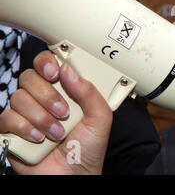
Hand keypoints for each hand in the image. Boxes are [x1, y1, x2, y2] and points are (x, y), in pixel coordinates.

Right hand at [0, 51, 111, 173]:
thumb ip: (90, 92)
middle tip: (63, 112)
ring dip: (40, 117)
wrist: (73, 176)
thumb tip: (70, 71)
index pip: (47, 63)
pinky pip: (7, 118)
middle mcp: (43, 98)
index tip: (54, 72)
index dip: (46, 62)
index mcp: (64, 90)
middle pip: (30, 77)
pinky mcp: (12, 130)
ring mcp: (27, 113)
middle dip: (47, 96)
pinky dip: (25, 128)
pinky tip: (39, 138)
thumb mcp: (100, 118)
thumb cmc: (88, 148)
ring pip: (19, 97)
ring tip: (56, 132)